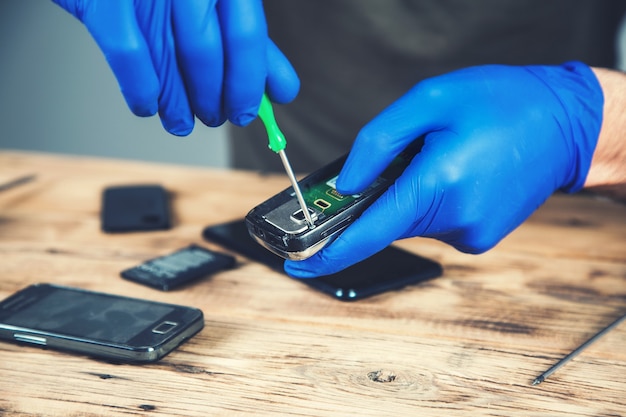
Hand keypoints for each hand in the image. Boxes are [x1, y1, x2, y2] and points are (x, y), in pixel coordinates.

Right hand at [52, 0, 299, 134]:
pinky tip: (147, 105)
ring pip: (170, 58)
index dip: (248, 84)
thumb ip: (252, 48)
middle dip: (213, 99)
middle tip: (215, 117)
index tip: (247, 113)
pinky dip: (141, 91)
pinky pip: (129, 54)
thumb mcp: (218, 11)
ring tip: (182, 122)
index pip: (246, 36)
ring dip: (179, 105)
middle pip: (207, 52)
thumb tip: (282, 91)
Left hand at [285, 62, 602, 276]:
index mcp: (438, 184)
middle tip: (405, 156)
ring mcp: (470, 234)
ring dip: (409, 193)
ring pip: (409, 221)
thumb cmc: (500, 103)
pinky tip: (454, 172)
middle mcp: (455, 220)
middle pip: (386, 220)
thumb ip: (377, 142)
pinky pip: (433, 223)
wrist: (565, 124)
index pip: (367, 233)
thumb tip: (344, 184)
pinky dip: (429, 201)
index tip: (296, 266)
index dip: (327, 253)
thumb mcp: (430, 100)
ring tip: (442, 156)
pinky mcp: (479, 238)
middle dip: (379, 194)